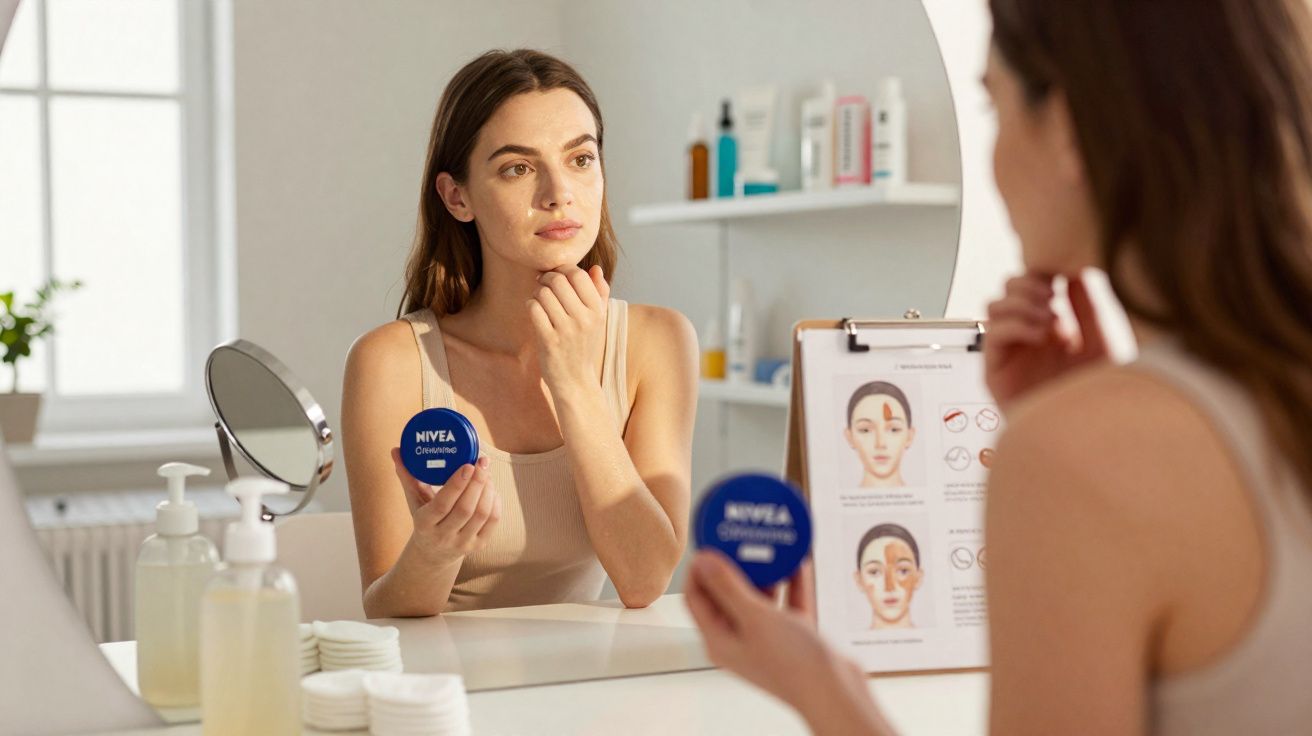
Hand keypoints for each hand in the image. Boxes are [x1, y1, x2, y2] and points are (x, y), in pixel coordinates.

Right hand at [390, 448, 500, 566]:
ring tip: (486, 474)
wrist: (433, 554)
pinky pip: (492, 522)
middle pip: (465, 509)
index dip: (457, 485)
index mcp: (423, 524)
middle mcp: (443, 537)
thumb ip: (407, 476)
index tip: (468, 465)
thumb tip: (395, 450)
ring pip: (482, 514)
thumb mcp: (413, 501)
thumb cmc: (424, 519)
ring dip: (488, 490)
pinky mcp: (478, 546)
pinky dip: (495, 502)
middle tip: (482, 462)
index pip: (442, 505)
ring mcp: (462, 543)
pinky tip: (491, 489)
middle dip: (477, 483)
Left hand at [526, 265, 609, 392]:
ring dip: (537, 293)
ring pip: (543, 294)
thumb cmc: (584, 345)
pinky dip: (530, 305)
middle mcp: (584, 319)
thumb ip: (599, 292)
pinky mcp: (550, 341)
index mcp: (598, 311)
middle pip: (558, 281)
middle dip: (546, 279)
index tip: (556, 275)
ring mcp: (567, 331)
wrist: (576, 381)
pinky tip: (535, 311)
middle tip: (542, 284)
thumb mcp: (598, 320)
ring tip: (539, 300)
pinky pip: (534, 309)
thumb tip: (595, 268)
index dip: (563, 270)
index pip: (578, 275)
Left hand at [684, 552, 887, 733]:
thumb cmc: (792, 664)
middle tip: (744, 537)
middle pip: (727, 594)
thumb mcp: (755, 617)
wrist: (836, 693)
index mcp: (719, 640)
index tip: (711, 541)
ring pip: (760, 597)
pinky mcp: (791, 639)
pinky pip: (787, 603)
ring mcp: (765, 639)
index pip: (695, 597)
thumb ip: (728, 586)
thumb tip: (702, 559)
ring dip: (767, 571)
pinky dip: (792, 583)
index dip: (699, 568)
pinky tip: (799, 560)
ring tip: (773, 544)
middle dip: (735, 564)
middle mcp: (738, 639)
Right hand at [985, 272, 1108, 409]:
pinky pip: (991, 334)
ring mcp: (1011, 354)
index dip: (1040, 274)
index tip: (1059, 274)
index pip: (1031, 287)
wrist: (1088, 436)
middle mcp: (1027, 340)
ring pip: (993, 307)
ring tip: (1048, 319)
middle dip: (1027, 285)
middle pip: (1006, 291)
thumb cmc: (1096, 399)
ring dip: (1019, 304)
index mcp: (1052, 330)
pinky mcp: (996, 372)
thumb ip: (1087, 307)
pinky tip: (1040, 336)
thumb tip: (1074, 273)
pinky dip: (1015, 326)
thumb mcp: (1101, 342)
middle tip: (1051, 297)